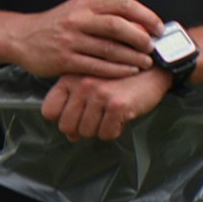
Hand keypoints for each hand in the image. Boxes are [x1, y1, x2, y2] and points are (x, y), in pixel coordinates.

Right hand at [12, 0, 160, 79]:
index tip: (158, 27)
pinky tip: (128, 72)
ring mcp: (71, 40)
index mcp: (86, 3)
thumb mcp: (77, 9)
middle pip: (117, 26)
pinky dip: (116, 70)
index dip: (145, 15)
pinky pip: (96, 67)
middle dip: (140, 38)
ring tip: (146, 62)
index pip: (122, 4)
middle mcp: (79, 19)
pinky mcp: (64, 60)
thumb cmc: (55, 24)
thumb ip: (103, 14)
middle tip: (153, 47)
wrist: (22, 38)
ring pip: (109, 49)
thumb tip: (138, 22)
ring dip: (132, 57)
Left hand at [40, 68, 173, 141]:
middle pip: (66, 126)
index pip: (49, 110)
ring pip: (86, 132)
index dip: (62, 118)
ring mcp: (99, 94)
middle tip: (96, 117)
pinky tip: (121, 116)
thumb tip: (70, 135)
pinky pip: (106, 134)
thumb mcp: (92, 82)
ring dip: (99, 128)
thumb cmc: (121, 75)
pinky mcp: (117, 104)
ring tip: (110, 113)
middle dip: (81, 128)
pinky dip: (114, 130)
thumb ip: (75, 105)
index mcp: (71, 77)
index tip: (75, 115)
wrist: (153, 67)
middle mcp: (82, 84)